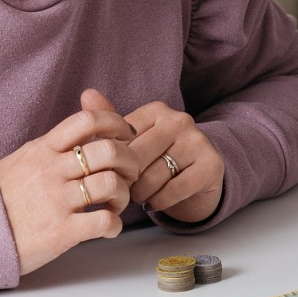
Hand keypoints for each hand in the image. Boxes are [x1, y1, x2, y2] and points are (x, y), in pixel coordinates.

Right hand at [0, 104, 138, 275]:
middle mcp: (51, 170)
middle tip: (130, 174)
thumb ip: (52, 144)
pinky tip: (107, 227)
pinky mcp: (60, 231)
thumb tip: (83, 127)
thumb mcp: (22, 159)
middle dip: (130, 161)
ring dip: (123, 195)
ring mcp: (56, 200)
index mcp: (43, 149)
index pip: (87, 120)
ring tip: (114, 204)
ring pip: (111, 184)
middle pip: (108, 151)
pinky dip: (114, 225)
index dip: (115, 122)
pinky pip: (103, 221)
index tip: (126, 133)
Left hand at [84, 90, 224, 223]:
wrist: (197, 182)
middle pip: (137, 157)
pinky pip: (174, 189)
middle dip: (127, 180)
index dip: (114, 162)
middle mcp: (180, 120)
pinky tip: (155, 202)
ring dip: (142, 193)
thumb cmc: (157, 161)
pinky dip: (159, 201)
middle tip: (125, 191)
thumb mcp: (133, 143)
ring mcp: (198, 141)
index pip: (122, 138)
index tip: (114, 174)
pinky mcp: (211, 164)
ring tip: (140, 197)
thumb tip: (86, 94)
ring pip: (154, 175)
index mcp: (157, 110)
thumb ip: (109, 124)